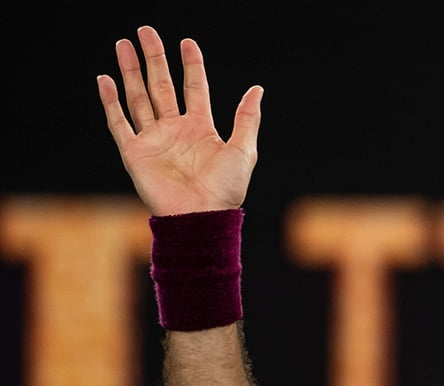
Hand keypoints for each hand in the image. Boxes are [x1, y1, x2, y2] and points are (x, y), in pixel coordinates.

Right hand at [97, 26, 261, 215]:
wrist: (202, 216)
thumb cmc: (226, 189)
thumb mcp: (244, 149)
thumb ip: (247, 118)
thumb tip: (257, 88)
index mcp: (201, 128)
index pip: (194, 88)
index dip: (191, 65)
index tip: (187, 42)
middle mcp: (175, 130)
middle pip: (161, 86)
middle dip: (154, 58)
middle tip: (145, 31)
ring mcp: (153, 140)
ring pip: (139, 97)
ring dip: (131, 71)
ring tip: (124, 45)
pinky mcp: (135, 153)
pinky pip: (119, 123)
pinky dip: (111, 102)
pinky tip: (105, 79)